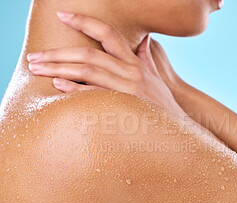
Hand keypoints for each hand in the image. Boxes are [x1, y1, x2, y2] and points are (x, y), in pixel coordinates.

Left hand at [27, 11, 184, 115]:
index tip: (63, 15)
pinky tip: (59, 85)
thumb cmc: (163, 106)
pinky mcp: (125, 107)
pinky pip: (96, 95)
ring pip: (88, 70)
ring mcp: (128, 89)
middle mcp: (131, 72)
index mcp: (135, 63)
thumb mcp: (156, 78)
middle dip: (58, 53)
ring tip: (38, 68)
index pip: (108, 34)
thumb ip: (146, 57)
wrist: (178, 131)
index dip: (84, 21)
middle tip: (35, 56)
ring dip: (58, 68)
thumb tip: (144, 39)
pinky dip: (75, 89)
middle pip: (89, 53)